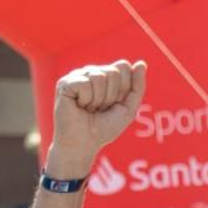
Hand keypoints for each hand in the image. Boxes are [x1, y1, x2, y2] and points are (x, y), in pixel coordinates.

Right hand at [48, 59, 147, 174]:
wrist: (85, 143)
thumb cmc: (105, 127)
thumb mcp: (128, 109)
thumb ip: (137, 87)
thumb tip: (142, 63)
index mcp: (106, 75)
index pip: (123, 66)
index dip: (123, 89)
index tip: (114, 104)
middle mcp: (91, 72)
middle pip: (113, 72)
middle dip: (111, 96)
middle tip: (100, 109)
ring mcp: (77, 76)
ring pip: (99, 77)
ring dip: (98, 100)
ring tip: (89, 109)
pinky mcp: (65, 83)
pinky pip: (85, 84)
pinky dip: (86, 100)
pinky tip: (79, 106)